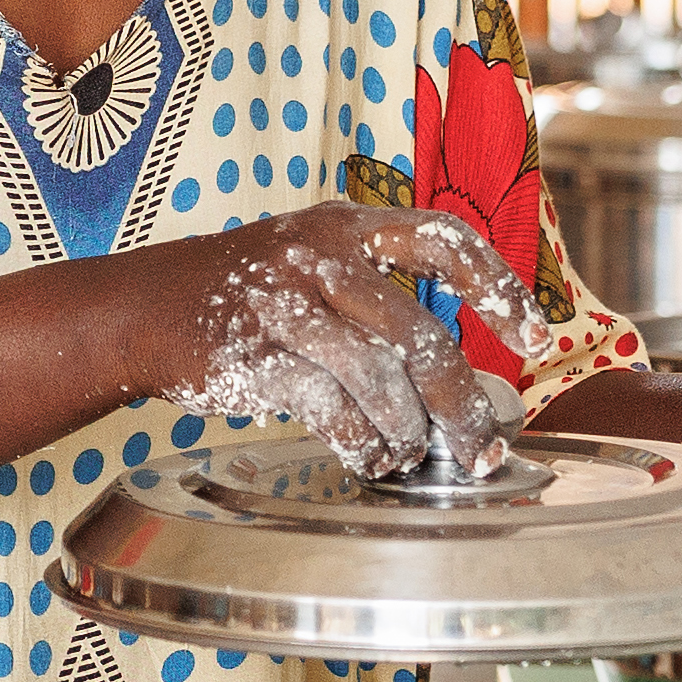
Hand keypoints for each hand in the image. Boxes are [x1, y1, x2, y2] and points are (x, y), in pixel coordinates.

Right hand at [147, 205, 550, 480]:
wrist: (145, 308)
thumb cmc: (246, 291)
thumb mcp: (310, 257)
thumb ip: (378, 292)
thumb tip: (455, 375)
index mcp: (345, 224)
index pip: (443, 239)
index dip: (498, 288)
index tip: (535, 339)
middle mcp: (319, 258)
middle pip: (419, 334)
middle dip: (461, 404)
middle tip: (483, 446)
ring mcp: (286, 308)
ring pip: (380, 379)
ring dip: (409, 431)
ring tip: (414, 454)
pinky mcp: (257, 358)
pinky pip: (333, 412)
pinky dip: (363, 444)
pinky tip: (371, 457)